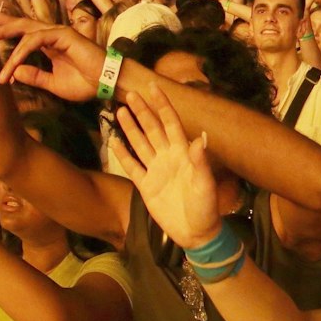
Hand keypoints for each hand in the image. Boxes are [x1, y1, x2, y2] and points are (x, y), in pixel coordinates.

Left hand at [0, 18, 106, 100]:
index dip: (8, 30)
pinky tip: (12, 62)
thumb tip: (14, 72)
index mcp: (51, 45)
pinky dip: (22, 51)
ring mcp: (59, 34)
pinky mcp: (64, 36)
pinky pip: (36, 40)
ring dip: (5, 37)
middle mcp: (54, 36)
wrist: (107, 83)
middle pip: (23, 25)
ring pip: (26, 31)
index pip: (26, 33)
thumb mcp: (53, 83)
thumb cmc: (86, 83)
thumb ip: (35, 76)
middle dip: (2, 27)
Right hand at [111, 86, 223, 249]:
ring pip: (140, 143)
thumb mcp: (205, 184)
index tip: (153, 87)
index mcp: (183, 153)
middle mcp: (168, 157)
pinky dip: (122, 154)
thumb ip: (200, 162)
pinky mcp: (146, 186)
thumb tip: (201, 138)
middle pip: (152, 129)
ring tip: (120, 110)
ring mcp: (156, 170)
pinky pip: (132, 167)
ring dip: (131, 128)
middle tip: (130, 94)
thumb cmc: (206, 207)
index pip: (171, 123)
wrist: (195, 232)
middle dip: (142, 112)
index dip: (162, 105)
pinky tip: (114, 141)